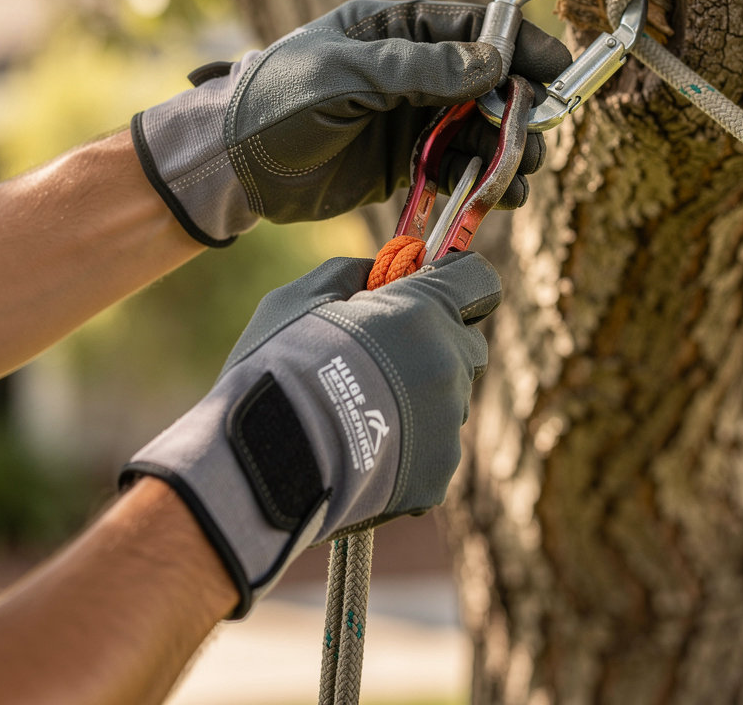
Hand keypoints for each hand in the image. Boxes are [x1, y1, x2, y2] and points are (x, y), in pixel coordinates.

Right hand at [120, 251, 499, 616]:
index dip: (458, 284)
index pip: (478, 281)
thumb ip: (352, 273)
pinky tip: (364, 454)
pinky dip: (409, 452)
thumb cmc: (278, 368)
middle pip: (467, 345)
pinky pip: (435, 451)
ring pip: (450, 401)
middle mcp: (448, 362)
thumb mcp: (302, 297)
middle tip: (385, 361)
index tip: (432, 292)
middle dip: (436, 346)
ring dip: (421, 400)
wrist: (265, 462)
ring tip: (362, 417)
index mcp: (422, 311)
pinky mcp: (439, 473)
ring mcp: (448, 421)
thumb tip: (379, 269)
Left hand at [132, 0, 571, 245]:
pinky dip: (479, 180)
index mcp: (393, 31)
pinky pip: (455, 167)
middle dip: (518, 110)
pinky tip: (496, 196)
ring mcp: (409, 118)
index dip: (519, 48)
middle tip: (534, 140)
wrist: (232, 166)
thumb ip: (417, 69)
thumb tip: (493, 63)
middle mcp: (409, 72)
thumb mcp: (343, 74)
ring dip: (504, 152)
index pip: (471, 29)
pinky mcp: (404, 162)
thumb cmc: (277, 102)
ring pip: (477, 130)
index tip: (557, 71)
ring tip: (519, 178)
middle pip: (486, 84)